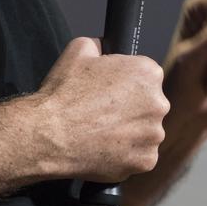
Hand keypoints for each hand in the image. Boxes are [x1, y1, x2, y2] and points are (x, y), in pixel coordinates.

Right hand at [31, 37, 169, 182]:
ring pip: (145, 132)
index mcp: (148, 73)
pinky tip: (105, 148)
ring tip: (102, 132)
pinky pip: (140, 157)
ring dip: (130, 132)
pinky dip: (126, 154)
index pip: (146, 76)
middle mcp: (158, 104)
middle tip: (104, 113)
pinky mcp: (145, 161)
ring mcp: (153, 135)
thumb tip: (104, 46)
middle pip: (149, 105)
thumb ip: (101, 44)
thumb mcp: (79, 49)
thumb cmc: (63, 94)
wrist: (48, 134)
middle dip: (131, 108)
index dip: (126, 82)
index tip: (112, 91)